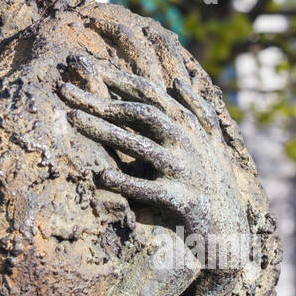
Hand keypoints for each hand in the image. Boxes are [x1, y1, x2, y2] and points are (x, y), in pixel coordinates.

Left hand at [58, 60, 248, 273]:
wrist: (232, 230)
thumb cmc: (216, 182)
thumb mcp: (214, 141)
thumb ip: (198, 109)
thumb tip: (178, 80)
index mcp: (188, 125)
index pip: (148, 92)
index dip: (115, 77)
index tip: (84, 65)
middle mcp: (187, 141)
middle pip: (139, 112)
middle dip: (99, 99)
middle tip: (63, 90)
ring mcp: (184, 169)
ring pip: (139, 145)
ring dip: (103, 131)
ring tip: (72, 120)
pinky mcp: (181, 199)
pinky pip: (148, 189)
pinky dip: (125, 182)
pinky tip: (100, 176)